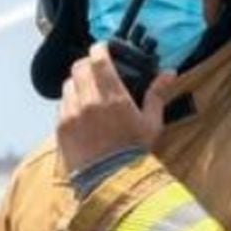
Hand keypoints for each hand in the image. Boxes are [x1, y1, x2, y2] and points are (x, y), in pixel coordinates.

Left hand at [57, 42, 176, 173]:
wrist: (111, 181)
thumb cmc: (135, 152)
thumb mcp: (151, 123)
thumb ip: (157, 94)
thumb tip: (170, 72)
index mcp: (113, 97)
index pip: (99, 59)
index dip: (99, 49)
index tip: (102, 49)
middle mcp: (89, 101)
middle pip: (79, 68)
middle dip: (87, 64)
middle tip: (95, 69)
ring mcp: (72, 114)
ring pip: (68, 85)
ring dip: (77, 84)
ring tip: (87, 92)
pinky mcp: (61, 127)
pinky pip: (61, 105)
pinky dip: (70, 103)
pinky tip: (79, 111)